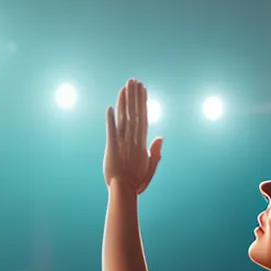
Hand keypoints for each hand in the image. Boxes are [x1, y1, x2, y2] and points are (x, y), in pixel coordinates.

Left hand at [104, 79, 161, 193]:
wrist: (123, 190)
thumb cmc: (136, 181)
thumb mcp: (150, 167)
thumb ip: (156, 152)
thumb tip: (160, 136)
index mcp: (142, 143)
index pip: (143, 117)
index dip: (142, 102)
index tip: (143, 90)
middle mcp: (133, 140)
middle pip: (134, 113)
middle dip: (134, 96)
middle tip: (133, 80)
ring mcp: (122, 143)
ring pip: (124, 118)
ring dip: (124, 101)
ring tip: (125, 86)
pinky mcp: (111, 148)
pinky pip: (111, 130)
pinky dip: (110, 119)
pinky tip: (110, 106)